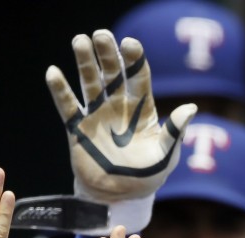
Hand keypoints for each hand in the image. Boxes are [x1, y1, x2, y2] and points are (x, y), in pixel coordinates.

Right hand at [45, 29, 196, 209]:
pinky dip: (60, 90)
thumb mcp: (166, 155)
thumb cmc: (148, 175)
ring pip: (90, 83)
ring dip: (85, 63)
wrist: (120, 196)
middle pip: (113, 72)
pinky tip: (53, 73)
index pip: (138, 77)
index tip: (130, 44)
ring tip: (80, 41)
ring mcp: (97, 115)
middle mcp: (119, 106)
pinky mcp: (78, 128)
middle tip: (101, 35)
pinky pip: (68, 106)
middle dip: (107, 53)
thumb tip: (191, 108)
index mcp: (142, 108)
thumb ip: (175, 132)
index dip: (134, 60)